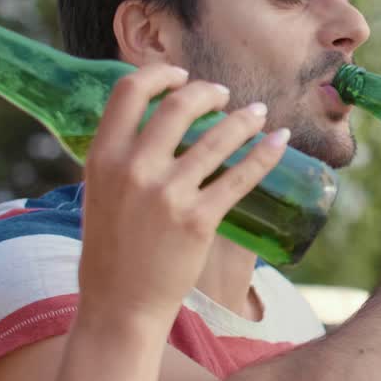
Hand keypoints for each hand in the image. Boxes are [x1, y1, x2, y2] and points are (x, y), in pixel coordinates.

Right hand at [77, 65, 287, 326]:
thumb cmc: (111, 251)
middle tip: (224, 95)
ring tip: (258, 113)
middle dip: (208, 92)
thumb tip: (153, 129)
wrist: (120, 305)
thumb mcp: (101, 193)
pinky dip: (264, 153)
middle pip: (179, 105)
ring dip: (244, 119)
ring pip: (217, 138)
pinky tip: (279, 141)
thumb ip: (122, 159)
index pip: (129, 91)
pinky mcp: (198, 219)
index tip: (182, 76)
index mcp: (102, 157)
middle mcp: (133, 169)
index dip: (160, 74)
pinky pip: (240, 176)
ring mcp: (167, 194)